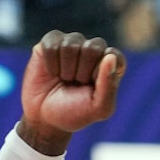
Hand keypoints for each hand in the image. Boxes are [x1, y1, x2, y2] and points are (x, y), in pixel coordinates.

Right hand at [17, 30, 125, 154]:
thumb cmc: (75, 112)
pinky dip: (51, 64)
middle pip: (93, 47)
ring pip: (71, 45)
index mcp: (111, 63)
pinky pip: (52, 44)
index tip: (92, 88)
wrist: (45, 118)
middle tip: (76, 85)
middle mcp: (93, 49)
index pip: (114, 56)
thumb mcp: (99, 108)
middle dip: (82, 73)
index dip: (100, 74)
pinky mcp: (51, 41)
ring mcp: (72, 43)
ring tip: (64, 79)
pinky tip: (52, 72)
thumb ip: (109, 85)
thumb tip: (109, 56)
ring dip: (66, 70)